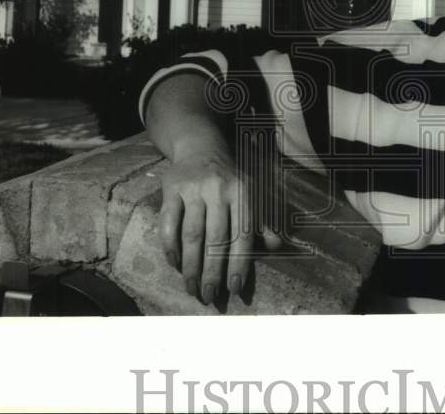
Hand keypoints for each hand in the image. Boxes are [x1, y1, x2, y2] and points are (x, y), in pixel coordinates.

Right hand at [158, 144, 280, 305]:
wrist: (201, 147)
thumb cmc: (231, 178)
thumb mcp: (252, 193)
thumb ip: (263, 220)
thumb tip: (276, 245)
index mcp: (243, 193)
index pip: (242, 235)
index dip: (238, 264)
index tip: (233, 289)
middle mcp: (219, 190)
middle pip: (215, 239)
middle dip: (212, 272)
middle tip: (209, 297)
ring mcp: (193, 189)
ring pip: (191, 234)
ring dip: (191, 266)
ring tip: (192, 288)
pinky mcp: (172, 189)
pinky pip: (168, 222)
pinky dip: (170, 246)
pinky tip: (174, 264)